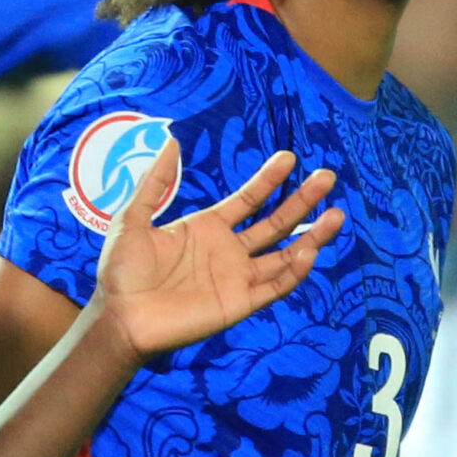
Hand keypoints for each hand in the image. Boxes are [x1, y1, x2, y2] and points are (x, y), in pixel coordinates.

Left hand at [93, 142, 341, 359]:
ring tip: (336, 215)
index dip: (268, 180)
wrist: (120, 316)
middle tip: (327, 176)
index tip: (289, 158)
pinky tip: (308, 251)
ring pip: (285, 254)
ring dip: (312, 236)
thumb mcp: (132, 219)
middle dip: (302, 201)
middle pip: (275, 222)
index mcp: (207, 228)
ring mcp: (238, 277)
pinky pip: (275, 286)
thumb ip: (154, 184)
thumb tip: (171, 140)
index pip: (248, 199)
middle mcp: (229, 250)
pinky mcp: (241, 303)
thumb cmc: (122, 271)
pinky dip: (294, 271)